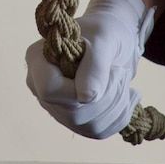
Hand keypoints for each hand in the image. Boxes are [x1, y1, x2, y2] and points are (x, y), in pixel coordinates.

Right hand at [24, 0, 156, 138]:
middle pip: (72, 113)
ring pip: (88, 126)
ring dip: (117, 104)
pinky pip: (99, 131)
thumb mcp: (105, 38)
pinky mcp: (74, 120)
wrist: (115, 40)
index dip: (79, 89)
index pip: (50, 90)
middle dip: (107, 95)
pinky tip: (125, 94)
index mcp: (39, 60)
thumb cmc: (106, 31)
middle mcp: (40, 86)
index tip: (108, 71)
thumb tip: (85, 99)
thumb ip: (94, 65)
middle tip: (120, 72)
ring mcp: (56, 106)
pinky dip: (120, 114)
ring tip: (122, 79)